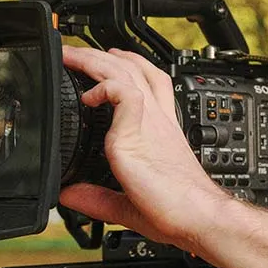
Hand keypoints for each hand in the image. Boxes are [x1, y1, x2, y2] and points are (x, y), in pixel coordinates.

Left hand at [59, 45, 228, 250]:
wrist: (197, 217)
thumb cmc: (177, 210)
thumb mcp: (127, 202)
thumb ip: (97, 197)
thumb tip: (70, 195)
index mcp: (161, 129)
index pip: (151, 81)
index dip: (132, 64)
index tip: (111, 58)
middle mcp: (157, 119)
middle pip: (132, 68)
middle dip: (102, 54)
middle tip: (77, 51)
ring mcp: (149, 120)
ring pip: (123, 71)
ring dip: (93, 60)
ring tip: (71, 57)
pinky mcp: (137, 130)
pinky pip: (121, 91)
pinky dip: (103, 87)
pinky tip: (88, 98)